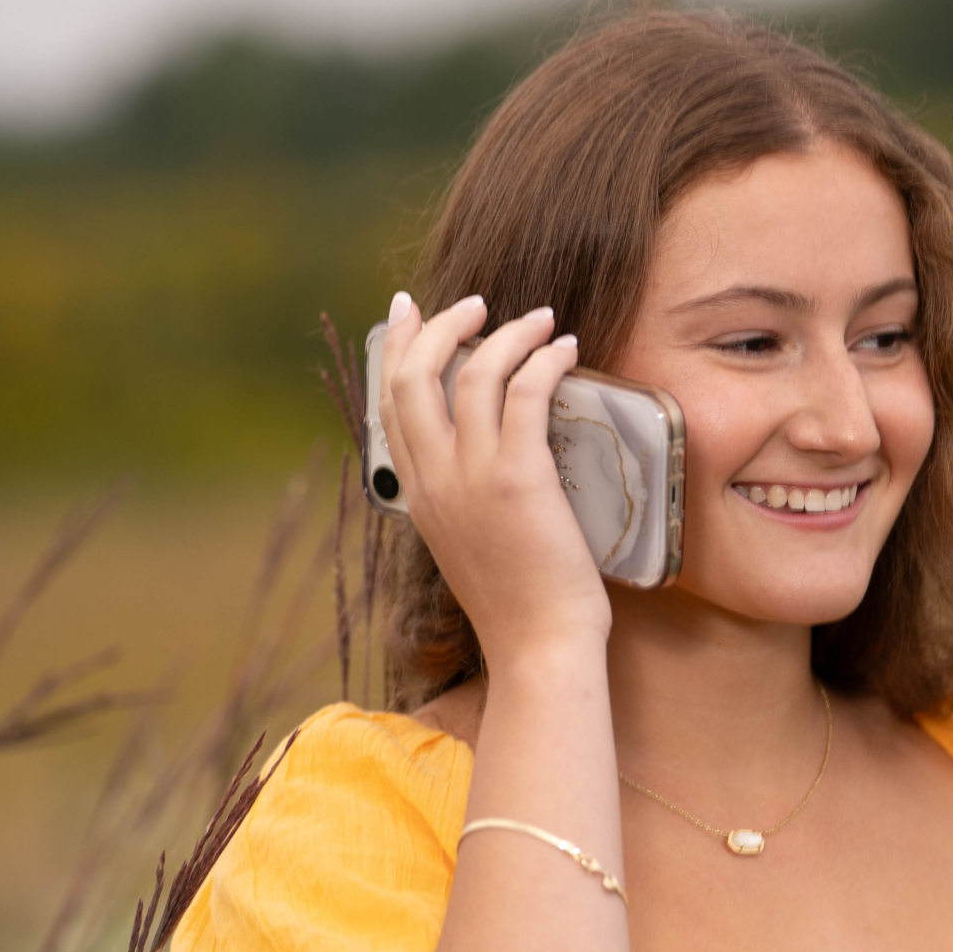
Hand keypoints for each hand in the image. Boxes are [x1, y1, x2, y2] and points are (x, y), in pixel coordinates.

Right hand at [380, 293, 612, 669]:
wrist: (540, 647)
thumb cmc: (519, 603)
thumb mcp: (469, 544)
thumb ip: (462, 497)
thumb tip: (485, 455)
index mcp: (418, 496)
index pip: (389, 405)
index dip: (395, 349)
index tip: (406, 311)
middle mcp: (434, 481)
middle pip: (414, 376)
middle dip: (439, 325)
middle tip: (475, 304)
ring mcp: (472, 478)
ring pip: (471, 375)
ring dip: (505, 333)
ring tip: (537, 318)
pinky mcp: (519, 479)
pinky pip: (524, 392)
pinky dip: (543, 358)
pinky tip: (563, 348)